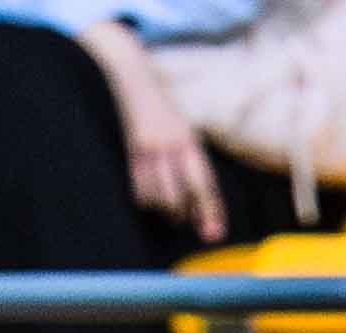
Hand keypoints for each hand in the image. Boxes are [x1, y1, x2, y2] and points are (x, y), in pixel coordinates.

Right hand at [126, 92, 225, 243]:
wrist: (136, 85)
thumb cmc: (166, 115)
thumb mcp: (187, 136)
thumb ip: (196, 170)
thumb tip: (203, 213)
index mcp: (189, 141)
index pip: (203, 183)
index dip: (210, 211)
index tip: (215, 235)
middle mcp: (169, 145)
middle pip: (179, 195)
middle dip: (184, 213)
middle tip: (184, 217)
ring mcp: (147, 150)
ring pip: (158, 197)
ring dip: (165, 210)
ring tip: (169, 208)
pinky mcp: (130, 155)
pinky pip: (139, 191)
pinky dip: (147, 201)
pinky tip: (151, 196)